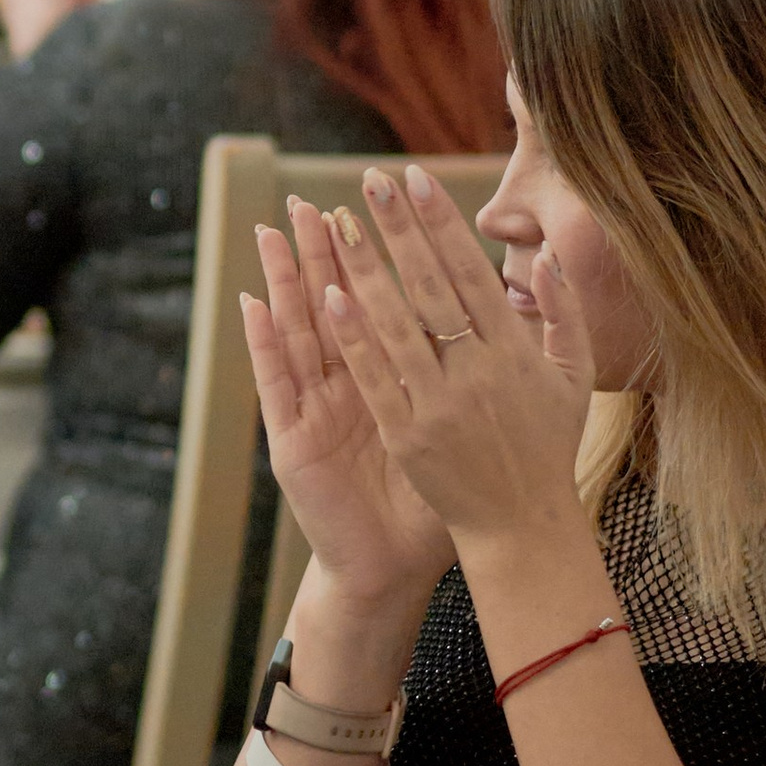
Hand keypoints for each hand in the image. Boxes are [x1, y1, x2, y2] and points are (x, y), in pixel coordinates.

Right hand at [242, 197, 454, 613]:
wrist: (393, 566)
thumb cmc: (434, 500)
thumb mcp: (460, 428)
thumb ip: (478, 373)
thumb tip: (513, 310)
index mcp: (389, 378)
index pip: (381, 302)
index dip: (379, 253)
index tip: (380, 203)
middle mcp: (343, 386)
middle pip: (330, 305)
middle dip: (322, 252)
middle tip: (310, 199)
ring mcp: (314, 410)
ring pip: (296, 332)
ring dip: (283, 280)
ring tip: (272, 232)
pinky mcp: (292, 441)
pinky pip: (276, 385)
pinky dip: (262, 343)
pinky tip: (253, 303)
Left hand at [319, 164, 595, 552]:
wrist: (522, 526)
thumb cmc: (547, 446)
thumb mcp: (574, 378)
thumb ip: (566, 313)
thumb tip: (549, 253)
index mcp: (516, 352)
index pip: (472, 271)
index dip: (441, 223)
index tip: (415, 178)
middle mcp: (479, 372)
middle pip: (431, 286)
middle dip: (399, 229)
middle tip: (370, 180)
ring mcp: (440, 405)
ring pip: (396, 325)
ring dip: (365, 271)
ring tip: (337, 224)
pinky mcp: (408, 437)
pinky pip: (375, 377)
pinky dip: (354, 338)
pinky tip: (329, 297)